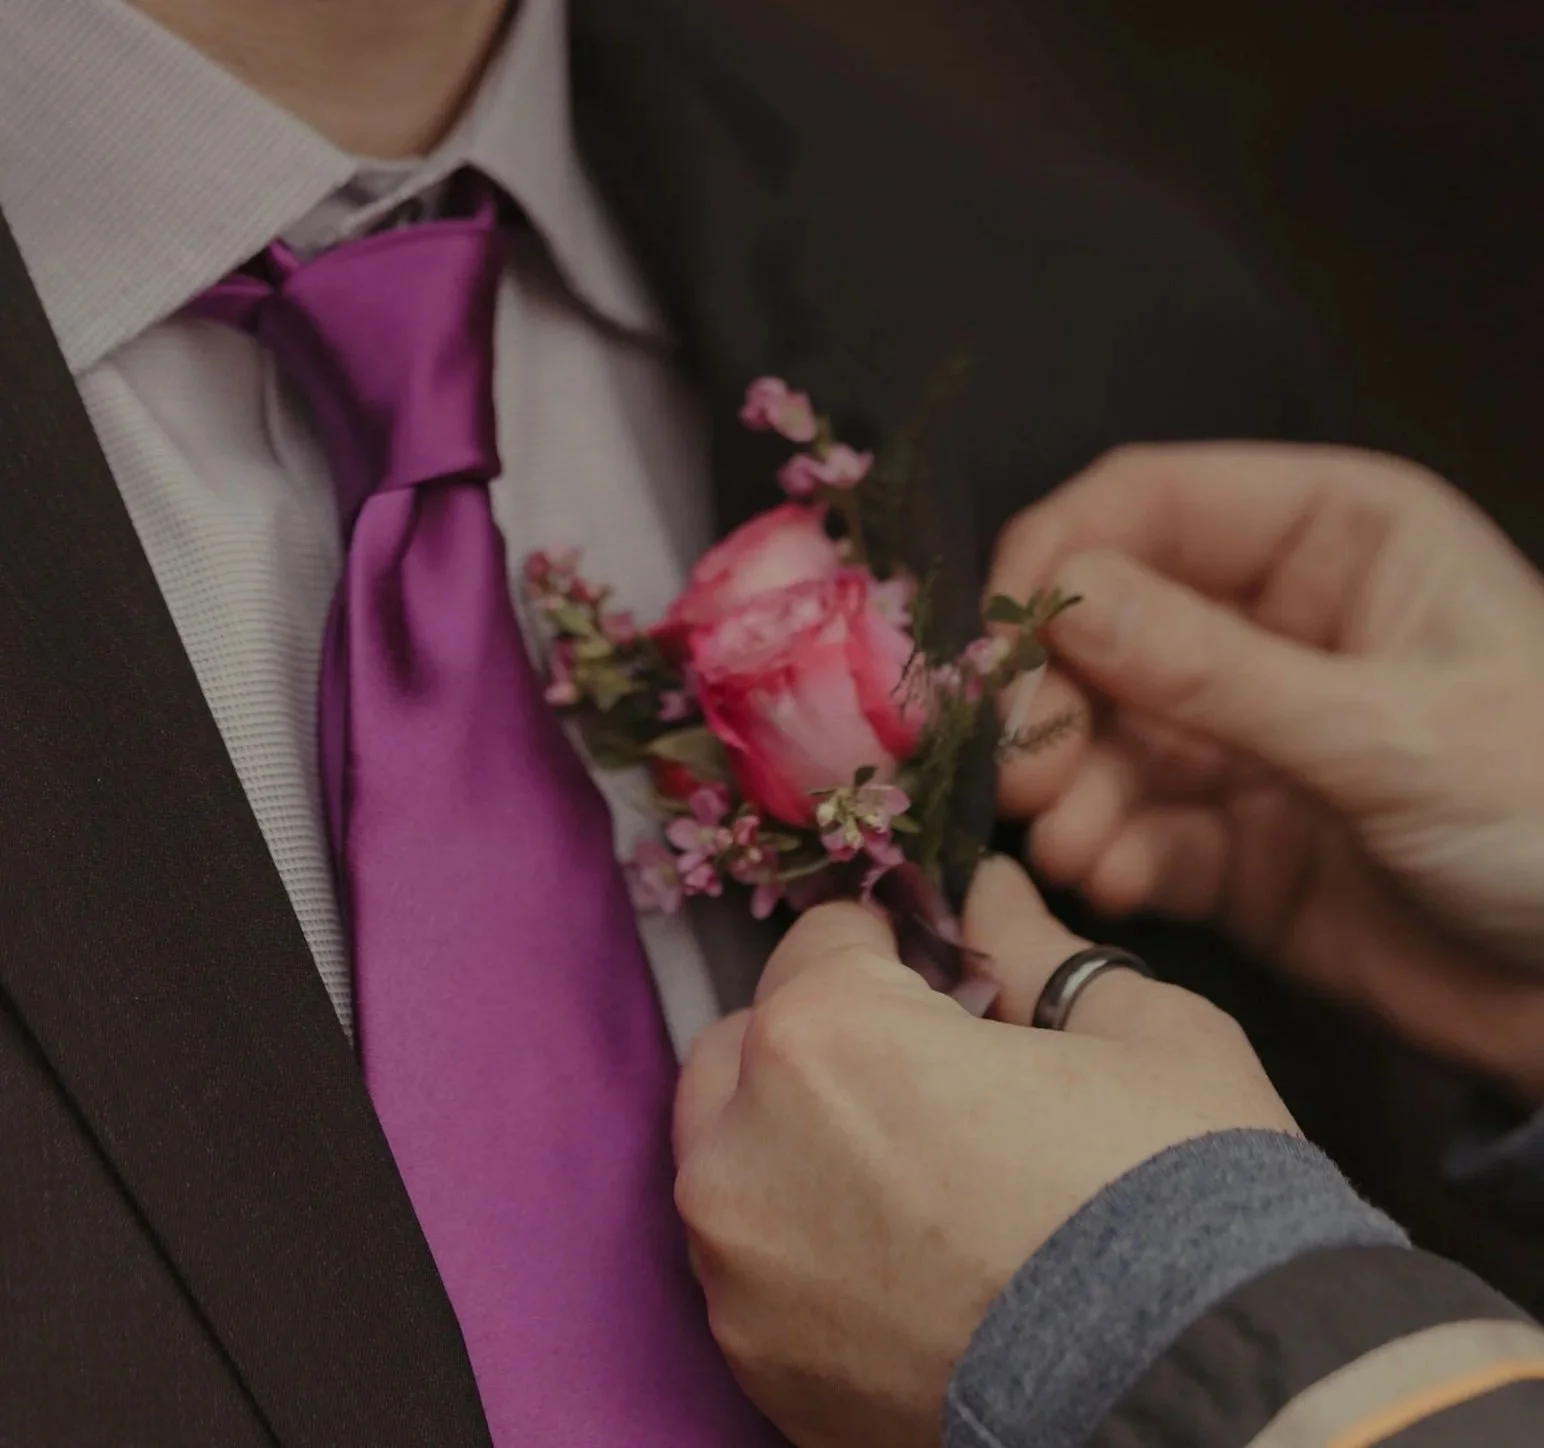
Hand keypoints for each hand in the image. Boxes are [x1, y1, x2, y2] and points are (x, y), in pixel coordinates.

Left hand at [674, 856, 1295, 1447]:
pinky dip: (808, 1250)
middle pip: (752, 1046)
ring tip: (923, 1186)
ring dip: (803, 1144)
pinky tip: (909, 1272)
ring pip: (737, 1159)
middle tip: (935, 1082)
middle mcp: (747, 1152)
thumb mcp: (1141, 1033)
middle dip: (828, 1040)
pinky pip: (756, 1270)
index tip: (949, 981)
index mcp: (827, 1036)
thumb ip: (1033, 948)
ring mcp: (740, 1279)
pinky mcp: (760, 1374)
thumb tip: (990, 893)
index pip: (824, 937)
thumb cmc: (1188, 1203)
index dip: (898, 947)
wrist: (1219, 1412)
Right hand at [992, 443, 1543, 1101]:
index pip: (1146, 506)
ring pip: (1104, 738)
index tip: (998, 644)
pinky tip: (1114, 878)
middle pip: (1102, 628)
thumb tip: (1060, 604)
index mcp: (1332, 539)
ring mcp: (1245, 739)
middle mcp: (1272, 625)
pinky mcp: (1232, 843)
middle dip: (1050, 696)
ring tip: (1070, 841)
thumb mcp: (1391, 731)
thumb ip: (1215, 673)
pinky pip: (1140, 829)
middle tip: (1019, 766)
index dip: (1058, 561)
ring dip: (1070, 787)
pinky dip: (1112, 853)